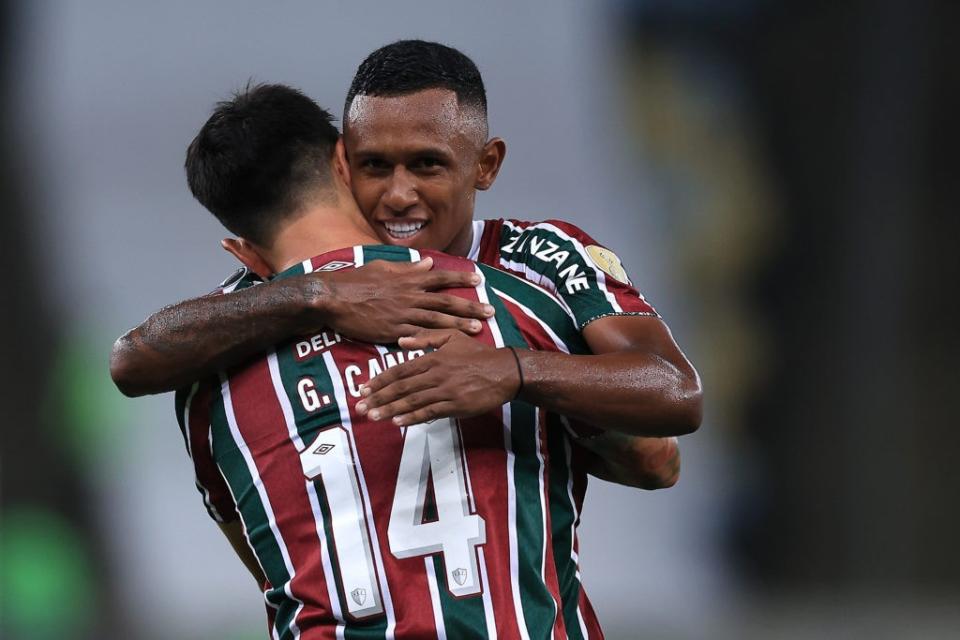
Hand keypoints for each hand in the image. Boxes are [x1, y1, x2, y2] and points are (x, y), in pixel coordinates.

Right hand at [297, 258, 494, 342]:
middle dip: (470, 306)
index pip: (440, 277)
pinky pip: (419, 337)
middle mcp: (410, 296)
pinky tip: (450, 346)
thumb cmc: (355, 281)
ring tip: (479, 329)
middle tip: (491, 311)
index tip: (479, 281)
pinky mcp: (394, 332)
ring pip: (438, 320)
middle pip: (446, 301)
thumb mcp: (382, 267)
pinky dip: (436, 341)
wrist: (334, 299)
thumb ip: (407, 267)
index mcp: (407, 279)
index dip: (461, 279)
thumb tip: (427, 263)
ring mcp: (403, 315)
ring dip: (460, 325)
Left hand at [356, 328, 521, 425]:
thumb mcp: (452, 337)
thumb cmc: (478, 354)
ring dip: (390, 409)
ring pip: (412, 401)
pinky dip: (413, 417)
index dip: (380, 380)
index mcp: (433, 357)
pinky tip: (398, 422)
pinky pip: (430, 412)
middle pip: (401, 387)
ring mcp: (446, 391)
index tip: (364, 388)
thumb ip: (426, 337)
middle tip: (359, 407)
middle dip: (378, 398)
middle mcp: (436, 374)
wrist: (505, 371)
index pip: (400, 370)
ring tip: (372, 417)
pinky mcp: (456, 405)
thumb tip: (400, 341)